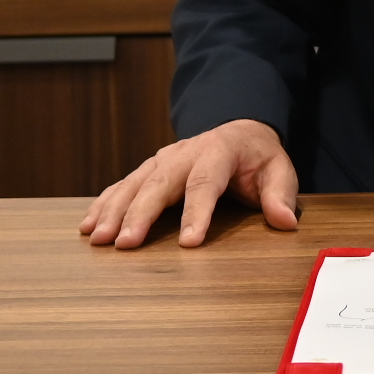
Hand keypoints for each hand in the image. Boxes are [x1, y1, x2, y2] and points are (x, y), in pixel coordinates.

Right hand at [79, 119, 298, 249]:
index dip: (197, 212)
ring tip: (97, 238)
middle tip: (124, 244)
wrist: (237, 129)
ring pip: (133, 184)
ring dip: (113, 211)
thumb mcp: (279, 169)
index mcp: (218, 151)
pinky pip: (122, 185)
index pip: (205, 182)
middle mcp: (184, 153)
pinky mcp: (149, 169)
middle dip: (139, 214)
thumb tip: (285, 221)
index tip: (189, 243)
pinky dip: (103, 204)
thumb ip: (281, 194)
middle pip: (159, 184)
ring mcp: (162, 160)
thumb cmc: (257, 156)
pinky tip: (88, 226)